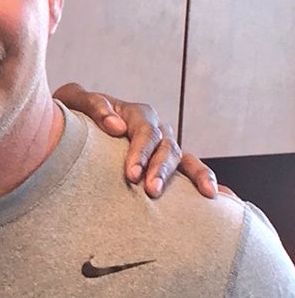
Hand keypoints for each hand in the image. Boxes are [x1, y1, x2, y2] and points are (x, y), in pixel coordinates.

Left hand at [53, 82, 217, 198]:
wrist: (74, 127)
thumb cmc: (74, 113)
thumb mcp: (74, 100)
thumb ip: (93, 106)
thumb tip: (117, 127)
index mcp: (137, 114)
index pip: (145, 133)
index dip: (140, 153)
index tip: (131, 174)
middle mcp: (157, 129)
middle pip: (168, 148)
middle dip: (162, 170)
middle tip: (151, 191)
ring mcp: (165, 147)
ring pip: (185, 160)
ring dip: (195, 177)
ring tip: (205, 196)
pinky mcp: (167, 165)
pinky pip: (193, 171)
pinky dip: (209, 181)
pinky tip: (224, 197)